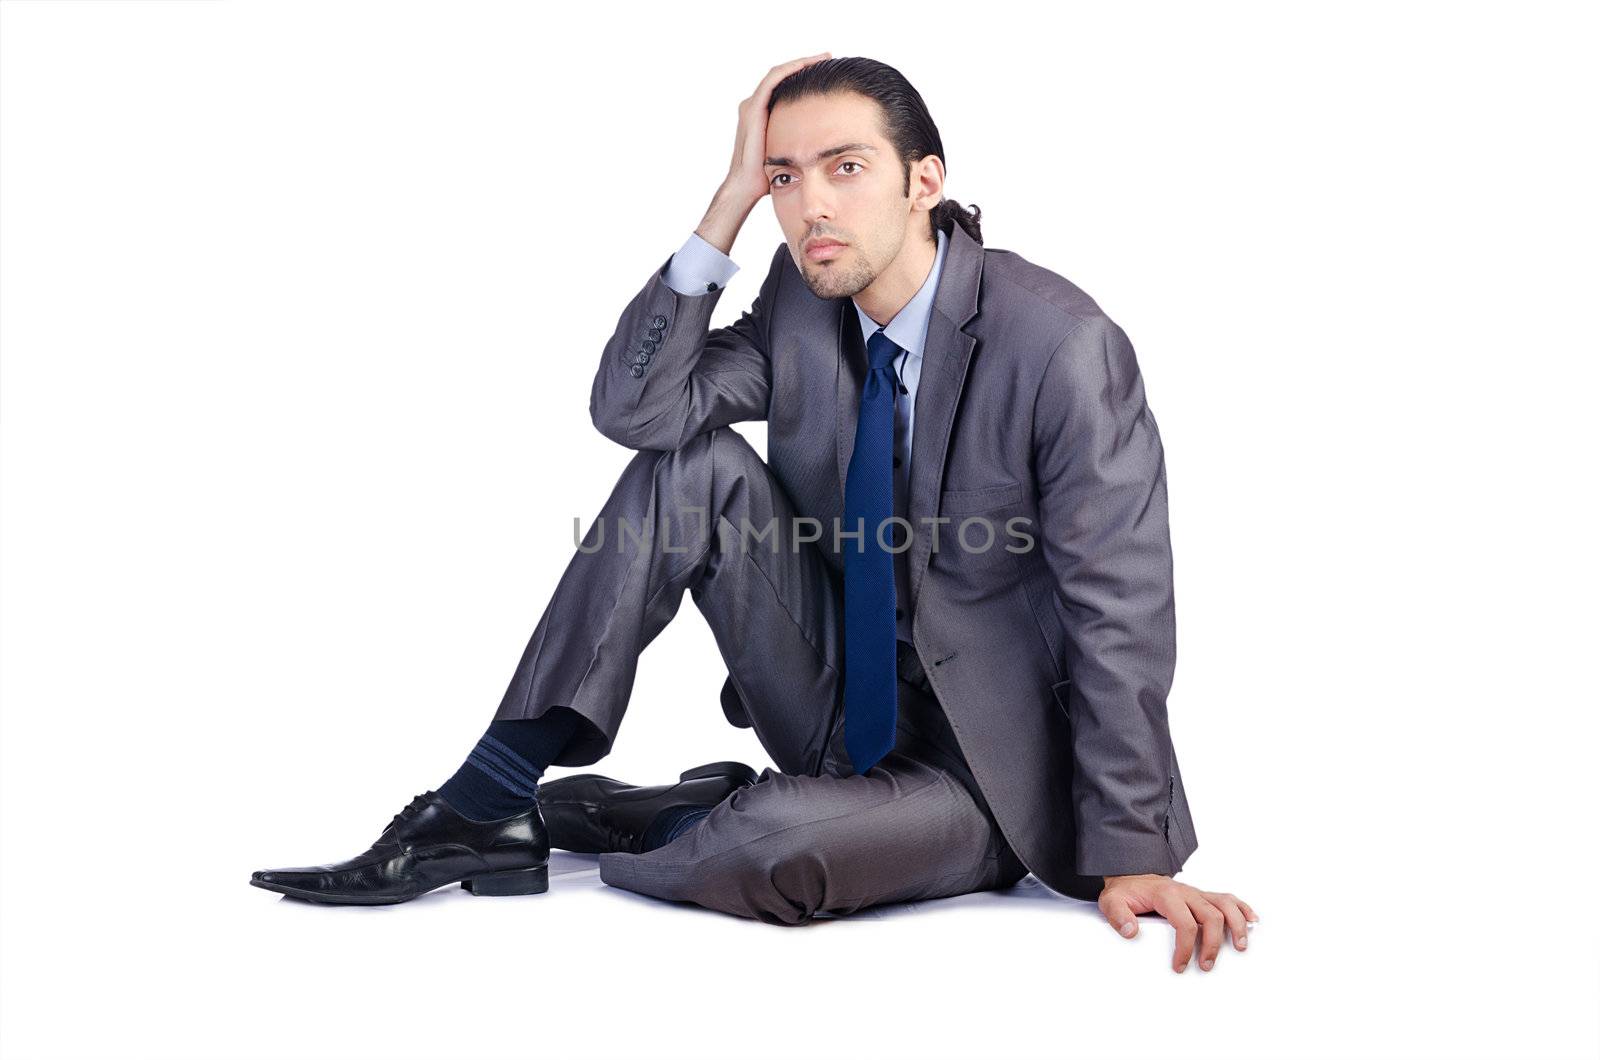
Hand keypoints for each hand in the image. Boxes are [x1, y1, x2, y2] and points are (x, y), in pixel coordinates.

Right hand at [712, 52, 833, 216]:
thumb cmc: (766, 176)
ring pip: (779, 73)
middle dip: (806, 65)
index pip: (785, 86)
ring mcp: (751, 105)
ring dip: (802, 63)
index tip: (828, 73)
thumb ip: (797, 140)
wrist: (746, 186)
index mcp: (761, 114)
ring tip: (824, 58)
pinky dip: (791, 70)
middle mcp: (753, 106)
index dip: (805, 76)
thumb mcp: (786, 152)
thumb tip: (822, 143)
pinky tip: (808, 65)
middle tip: (829, 58)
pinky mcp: (753, 108)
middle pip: (782, 76)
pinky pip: (773, 80)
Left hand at [1099, 873, 1258, 972]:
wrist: (1131, 874)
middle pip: (1211, 916)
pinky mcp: (1202, 896)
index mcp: (1166, 894)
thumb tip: (1131, 932)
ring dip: (1237, 925)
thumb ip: (1118, 916)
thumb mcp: (1112, 901)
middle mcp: (1186, 892)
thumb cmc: (1125, 891)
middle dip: (1213, 944)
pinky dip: (1242, 909)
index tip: (1179, 966)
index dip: (1185, 948)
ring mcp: (1197, 893)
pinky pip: (1227, 898)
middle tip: (1206, 965)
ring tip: (1240, 947)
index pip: (1184, 923)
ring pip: (1225, 904)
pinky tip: (1252, 921)